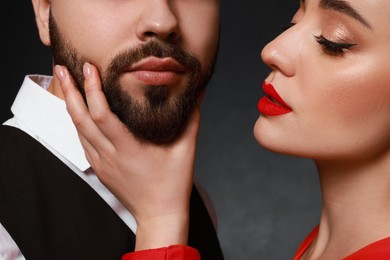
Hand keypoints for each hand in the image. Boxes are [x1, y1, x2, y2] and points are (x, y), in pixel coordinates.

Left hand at [54, 62, 200, 249]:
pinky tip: (78, 110)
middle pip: (80, 119)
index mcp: (128, 148)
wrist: (158, 214)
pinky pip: (83, 141)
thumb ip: (192, 118)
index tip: (90, 68)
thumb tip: (198, 92)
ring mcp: (101, 163)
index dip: (93, 90)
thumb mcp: (186, 149)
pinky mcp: (99, 168)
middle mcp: (109, 155)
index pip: (102, 115)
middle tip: (61, 67)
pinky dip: (78, 122)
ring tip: (66, 82)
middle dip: (70, 91)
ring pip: (78, 130)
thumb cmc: (173, 183)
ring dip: (70, 104)